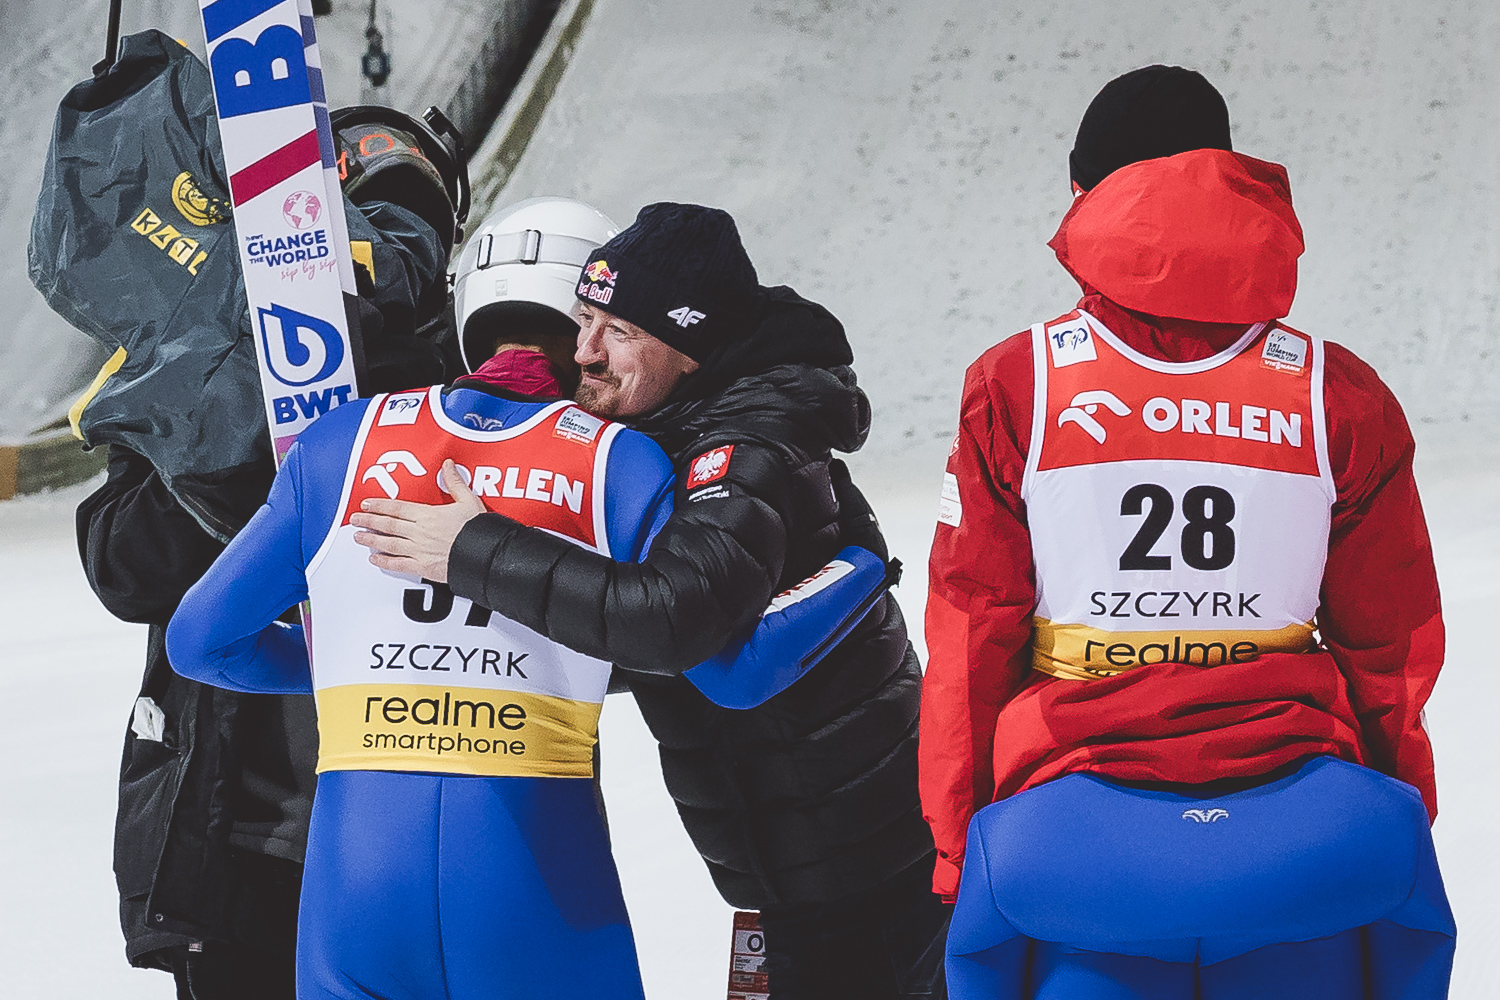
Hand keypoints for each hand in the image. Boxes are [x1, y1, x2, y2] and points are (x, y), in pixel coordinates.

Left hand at [350, 460, 484, 581]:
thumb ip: (455, 483)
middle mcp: (419, 532)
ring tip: (358, 537)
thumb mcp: (469, 501)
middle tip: (353, 519)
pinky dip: (384, 562)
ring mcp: (419, 550)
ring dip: (371, 540)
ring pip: (389, 543)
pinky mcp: (423, 567)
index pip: (397, 508)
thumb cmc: (478, 529)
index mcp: (428, 514)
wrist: (486, 555)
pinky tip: (374, 559)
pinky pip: (399, 564)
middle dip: (368, 521)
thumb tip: (448, 464)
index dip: (379, 505)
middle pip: (388, 525)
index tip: (366, 504)